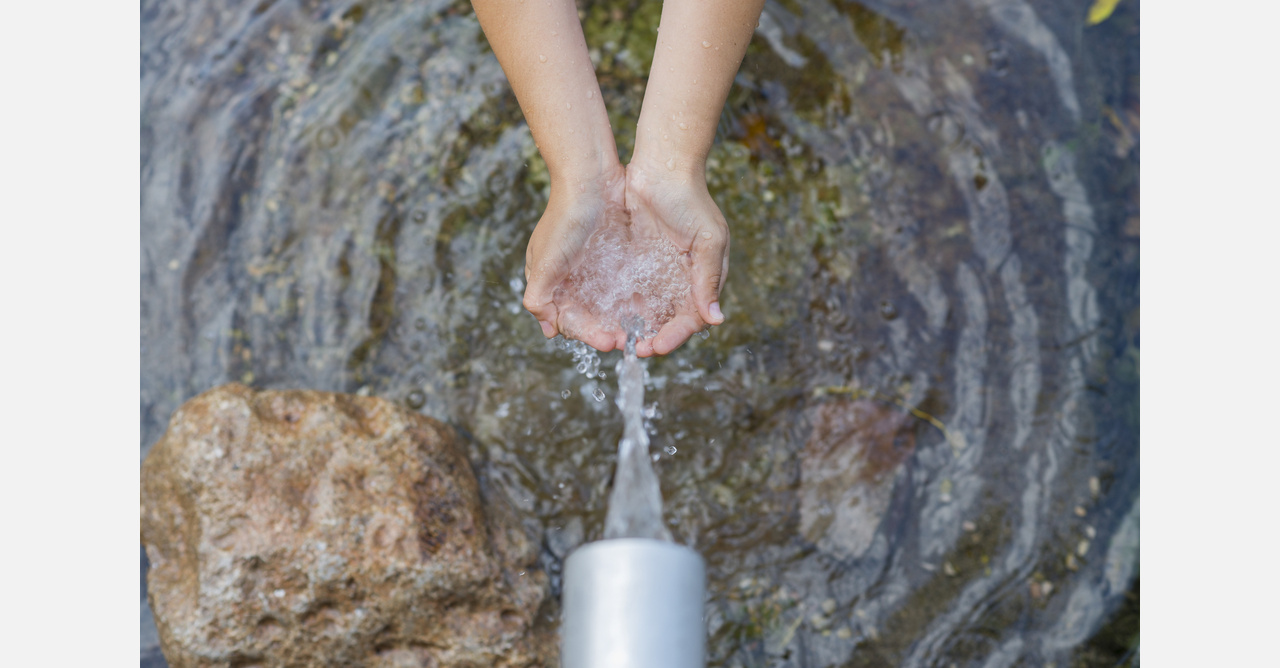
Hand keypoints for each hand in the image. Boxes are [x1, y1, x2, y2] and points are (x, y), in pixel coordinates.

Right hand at [522, 164, 629, 351]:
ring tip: (642, 330)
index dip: (587, 334)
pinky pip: (624, 285)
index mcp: (549, 281)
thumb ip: (539, 296)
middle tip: (629, 341)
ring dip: (622, 320)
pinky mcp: (614, 256)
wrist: (590, 176)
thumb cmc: (564, 217)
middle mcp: (571, 278)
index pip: (568, 320)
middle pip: (589, 317)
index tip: (608, 342)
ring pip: (608, 305)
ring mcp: (593, 267)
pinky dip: (633, 300)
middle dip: (607, 330)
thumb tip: (547, 328)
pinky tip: (648, 308)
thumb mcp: (545, 261)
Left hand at [624, 159, 728, 356]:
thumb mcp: (707, 239)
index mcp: (704, 278)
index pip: (692, 318)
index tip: (655, 346)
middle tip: (634, 349)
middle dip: (653, 337)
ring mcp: (658, 271)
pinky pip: (630, 291)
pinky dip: (623, 307)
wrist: (662, 165)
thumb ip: (708, 279)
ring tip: (619, 339)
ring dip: (637, 327)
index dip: (675, 336)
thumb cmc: (691, 199)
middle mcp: (682, 279)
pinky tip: (609, 317)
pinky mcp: (637, 261)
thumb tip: (716, 319)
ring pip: (649, 310)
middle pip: (669, 320)